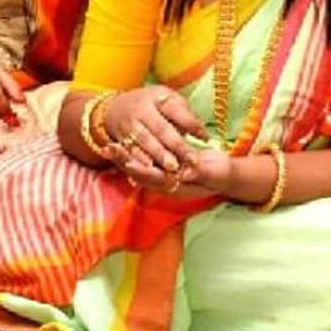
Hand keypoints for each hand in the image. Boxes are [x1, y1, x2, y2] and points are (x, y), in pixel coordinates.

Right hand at [104, 86, 206, 174]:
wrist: (114, 108)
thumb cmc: (151, 105)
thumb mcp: (168, 100)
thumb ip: (184, 115)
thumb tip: (202, 135)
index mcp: (156, 98)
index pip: (176, 110)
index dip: (191, 124)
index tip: (206, 138)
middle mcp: (141, 111)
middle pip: (160, 128)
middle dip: (177, 145)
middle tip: (193, 160)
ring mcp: (129, 125)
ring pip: (145, 141)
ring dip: (159, 155)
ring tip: (173, 168)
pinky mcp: (121, 138)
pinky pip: (132, 151)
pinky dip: (141, 161)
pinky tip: (151, 169)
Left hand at [106, 142, 229, 198]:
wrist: (222, 174)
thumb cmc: (220, 174)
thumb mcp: (214, 173)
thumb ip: (200, 172)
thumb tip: (187, 172)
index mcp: (176, 187)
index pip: (155, 180)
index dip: (142, 171)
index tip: (128, 164)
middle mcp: (164, 184)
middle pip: (140, 174)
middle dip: (124, 161)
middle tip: (109, 149)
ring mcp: (160, 176)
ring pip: (137, 167)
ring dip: (122, 157)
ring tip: (107, 145)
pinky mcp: (159, 167)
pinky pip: (140, 161)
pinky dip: (129, 153)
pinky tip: (118, 143)